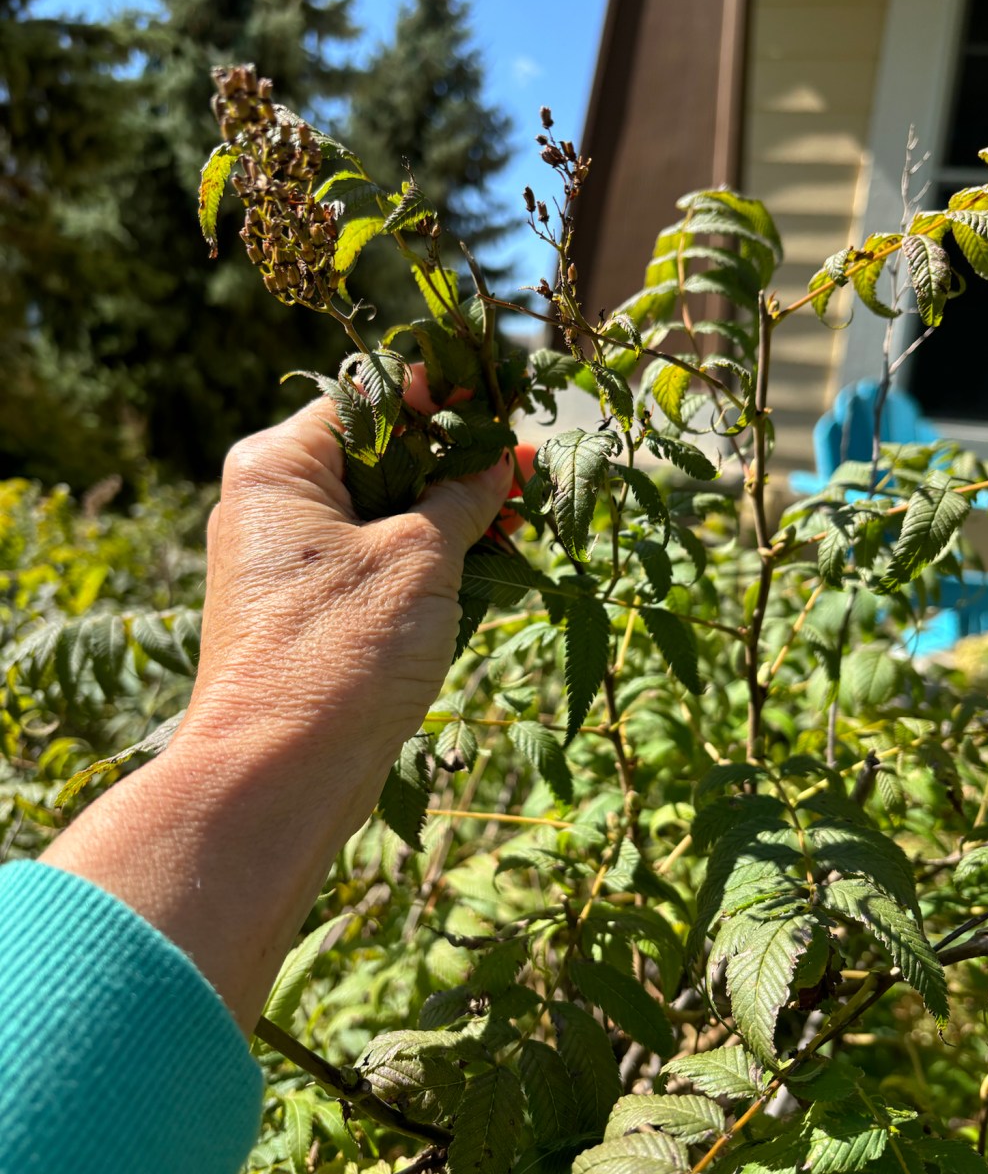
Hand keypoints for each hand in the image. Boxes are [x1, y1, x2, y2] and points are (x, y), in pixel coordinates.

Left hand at [181, 394, 511, 812]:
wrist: (279, 775)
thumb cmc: (339, 651)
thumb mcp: (418, 558)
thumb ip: (463, 497)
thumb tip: (496, 460)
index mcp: (279, 467)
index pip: (369, 399)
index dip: (442, 397)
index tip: (504, 405)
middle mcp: (275, 505)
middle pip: (380, 457)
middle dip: (456, 463)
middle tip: (526, 468)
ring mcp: (290, 562)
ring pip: (385, 515)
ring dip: (451, 515)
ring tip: (522, 519)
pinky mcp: (311, 611)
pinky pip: (377, 563)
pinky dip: (429, 560)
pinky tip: (489, 563)